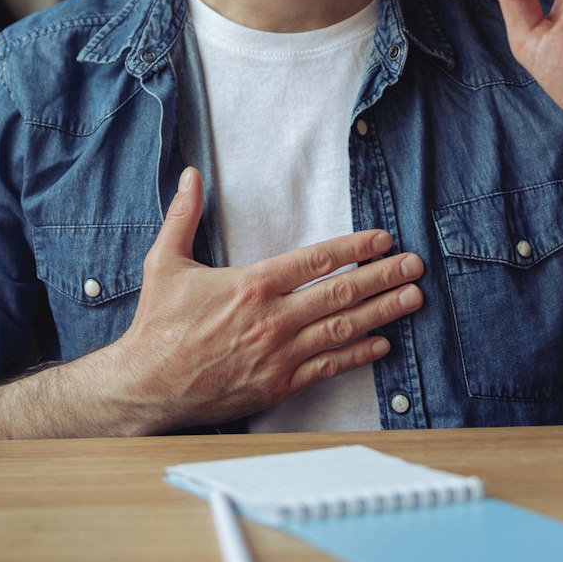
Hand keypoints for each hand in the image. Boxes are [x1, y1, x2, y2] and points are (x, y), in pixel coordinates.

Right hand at [105, 168, 424, 430]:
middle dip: (383, 277)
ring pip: (342, 329)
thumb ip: (183, 216)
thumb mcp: (164, 262)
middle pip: (340, 293)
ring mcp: (279, 355)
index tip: (382, 239)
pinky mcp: (278, 385)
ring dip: (382, 312)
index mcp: (251, 285)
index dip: (354, 248)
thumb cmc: (157, 325)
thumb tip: (191, 175)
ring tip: (412, 298)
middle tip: (415, 265)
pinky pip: (328, 367)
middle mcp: (272, 319)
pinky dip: (358, 354)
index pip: (316, 261)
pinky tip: (382, 342)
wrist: (147, 386)